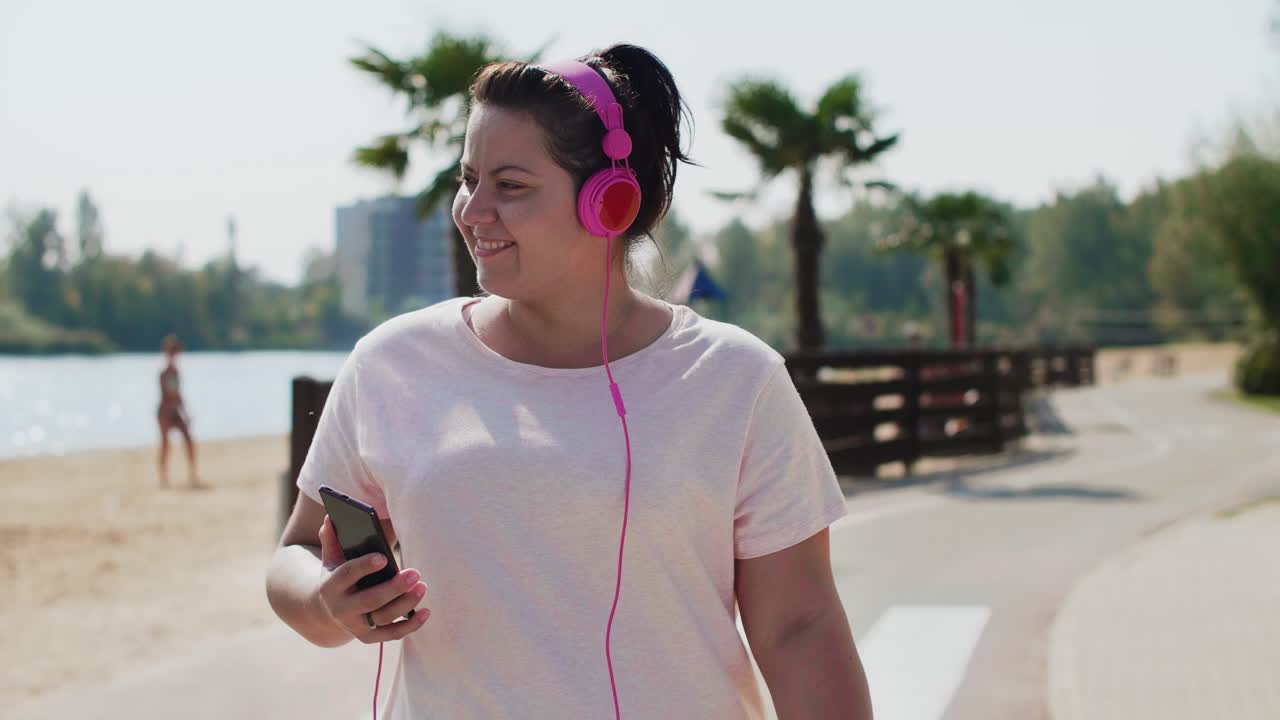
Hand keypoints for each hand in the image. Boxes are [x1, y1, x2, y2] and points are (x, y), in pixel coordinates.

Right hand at [315, 514, 429, 642]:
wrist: (325, 611)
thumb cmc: (337, 576)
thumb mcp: (330, 558)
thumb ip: (331, 538)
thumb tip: (331, 516)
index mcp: (331, 586)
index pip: (347, 575)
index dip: (364, 566)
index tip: (384, 558)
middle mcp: (342, 609)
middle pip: (370, 600)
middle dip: (394, 587)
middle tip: (415, 573)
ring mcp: (355, 626)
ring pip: (384, 617)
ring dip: (406, 603)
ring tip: (422, 586)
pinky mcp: (369, 637)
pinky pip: (391, 634)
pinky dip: (410, 626)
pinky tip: (426, 612)